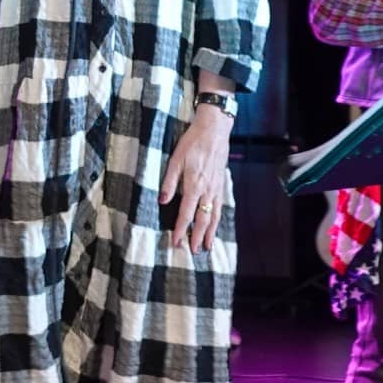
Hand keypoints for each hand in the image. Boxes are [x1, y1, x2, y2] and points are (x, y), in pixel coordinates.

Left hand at [161, 103, 231, 252]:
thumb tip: (162, 201)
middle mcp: (207, 190)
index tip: (176, 242)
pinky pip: (219, 207)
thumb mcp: (176, 159)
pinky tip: (215, 226)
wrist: (214, 130)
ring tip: (206, 246)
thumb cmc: (193, 142)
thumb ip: (169, 182)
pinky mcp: (221, 184)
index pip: (186, 213)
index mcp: (194, 184)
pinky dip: (217, 220)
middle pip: (202, 219)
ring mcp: (216, 188)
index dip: (181, 229)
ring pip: (213, 215)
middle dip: (197, 237)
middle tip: (193, 252)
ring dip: (209, 232)